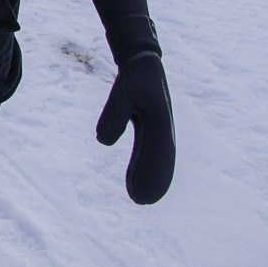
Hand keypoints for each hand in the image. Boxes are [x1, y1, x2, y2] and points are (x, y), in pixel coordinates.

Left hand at [97, 48, 175, 203]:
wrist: (143, 65)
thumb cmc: (133, 79)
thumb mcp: (122, 93)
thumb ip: (113, 116)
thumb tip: (104, 142)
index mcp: (160, 121)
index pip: (157, 155)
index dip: (151, 175)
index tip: (143, 193)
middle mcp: (163, 129)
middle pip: (160, 161)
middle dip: (152, 182)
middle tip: (140, 202)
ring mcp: (159, 130)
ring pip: (156, 160)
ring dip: (149, 178)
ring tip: (138, 198)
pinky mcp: (151, 129)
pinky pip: (150, 153)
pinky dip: (144, 167)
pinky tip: (134, 180)